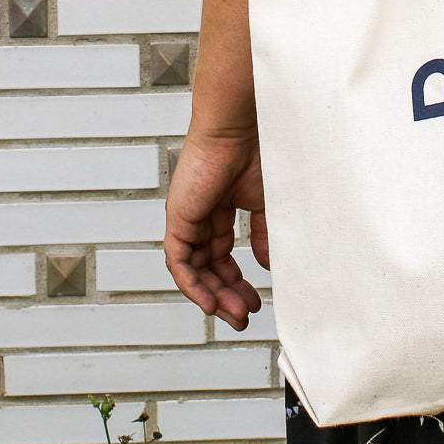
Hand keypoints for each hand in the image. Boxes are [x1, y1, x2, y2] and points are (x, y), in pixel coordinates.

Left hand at [165, 126, 268, 330]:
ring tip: (235, 314)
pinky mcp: (177, 219)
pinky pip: (179, 262)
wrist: (238, 128)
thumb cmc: (255, 151)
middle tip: (244, 316)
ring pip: (194, 270)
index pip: (223, 254)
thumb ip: (263, 234)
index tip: (254, 299)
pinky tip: (210, 303)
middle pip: (208, 267)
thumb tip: (266, 264)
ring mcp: (187, 219)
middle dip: (227, 294)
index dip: (237, 279)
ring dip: (214, 295)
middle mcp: (201, 216)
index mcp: (222, 208)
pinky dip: (193, 286)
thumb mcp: (266, 201)